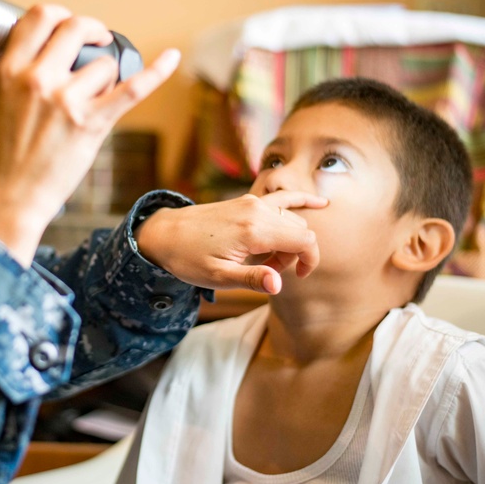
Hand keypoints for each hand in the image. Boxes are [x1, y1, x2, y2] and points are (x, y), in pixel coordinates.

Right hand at [0, 4, 180, 266]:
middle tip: (98, 41)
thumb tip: (48, 55)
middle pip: (75, 27)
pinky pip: (132, 89)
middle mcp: (38, 80)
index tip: (68, 26)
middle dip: (91, 30)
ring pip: (103, 64)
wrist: (10, 198)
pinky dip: (156, 71)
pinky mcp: (91, 124)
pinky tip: (172, 57)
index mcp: (10, 71)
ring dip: (106, 77)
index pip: (39, 17)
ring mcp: (66, 101)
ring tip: (95, 98)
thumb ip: (21, 75)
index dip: (59, 15)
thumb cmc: (2, 158)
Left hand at [135, 191, 327, 293]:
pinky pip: (282, 199)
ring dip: (288, 240)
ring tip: (262, 258)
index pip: (305, 241)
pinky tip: (319, 202)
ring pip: (291, 219)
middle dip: (293, 254)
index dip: (310, 261)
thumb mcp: (218, 276)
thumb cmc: (188, 258)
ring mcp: (252, 202)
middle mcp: (258, 210)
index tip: (297, 278)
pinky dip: (300, 201)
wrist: (165, 233)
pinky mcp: (247, 201)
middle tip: (264, 270)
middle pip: (299, 230)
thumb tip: (278, 285)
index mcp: (254, 230)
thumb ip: (251, 279)